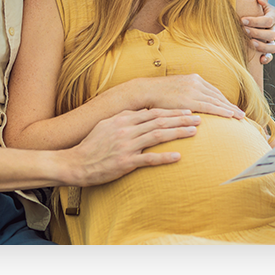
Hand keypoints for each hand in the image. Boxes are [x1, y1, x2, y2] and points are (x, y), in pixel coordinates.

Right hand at [67, 109, 201, 186]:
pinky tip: (179, 156)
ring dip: (178, 133)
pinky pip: (149, 159)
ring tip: (194, 132)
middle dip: (181, 118)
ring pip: (158, 136)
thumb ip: (124, 118)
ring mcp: (126, 146)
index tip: (187, 110)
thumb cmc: (91, 145)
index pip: (152, 112)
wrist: (76, 163)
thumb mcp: (106, 125)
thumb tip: (141, 113)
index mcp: (122, 119)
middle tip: (199, 118)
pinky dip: (165, 157)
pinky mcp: (125, 163)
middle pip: (159, 121)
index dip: (172, 111)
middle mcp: (126, 129)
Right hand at [127, 74, 244, 119]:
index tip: (232, 108)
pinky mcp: (189, 99)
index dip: (224, 100)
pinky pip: (210, 106)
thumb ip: (185, 95)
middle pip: (218, 96)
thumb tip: (190, 104)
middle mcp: (196, 82)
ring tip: (240, 117)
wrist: (145, 90)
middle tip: (241, 114)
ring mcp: (193, 90)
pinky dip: (222, 111)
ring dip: (230, 109)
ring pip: (217, 101)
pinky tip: (230, 116)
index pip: (213, 91)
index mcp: (193, 79)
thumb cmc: (157, 94)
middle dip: (230, 105)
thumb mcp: (175, 90)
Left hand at [242, 0, 274, 63]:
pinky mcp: (263, 46)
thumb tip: (262, 1)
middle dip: (257, 32)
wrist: (237, 4)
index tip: (242, 20)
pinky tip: (259, 60)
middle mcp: (272, 26)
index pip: (270, 19)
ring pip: (273, 46)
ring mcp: (269, 38)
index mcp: (271, 12)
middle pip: (271, 33)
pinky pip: (270, 55)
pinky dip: (267, 58)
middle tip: (243, 29)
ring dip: (263, 46)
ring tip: (250, 43)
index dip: (257, 21)